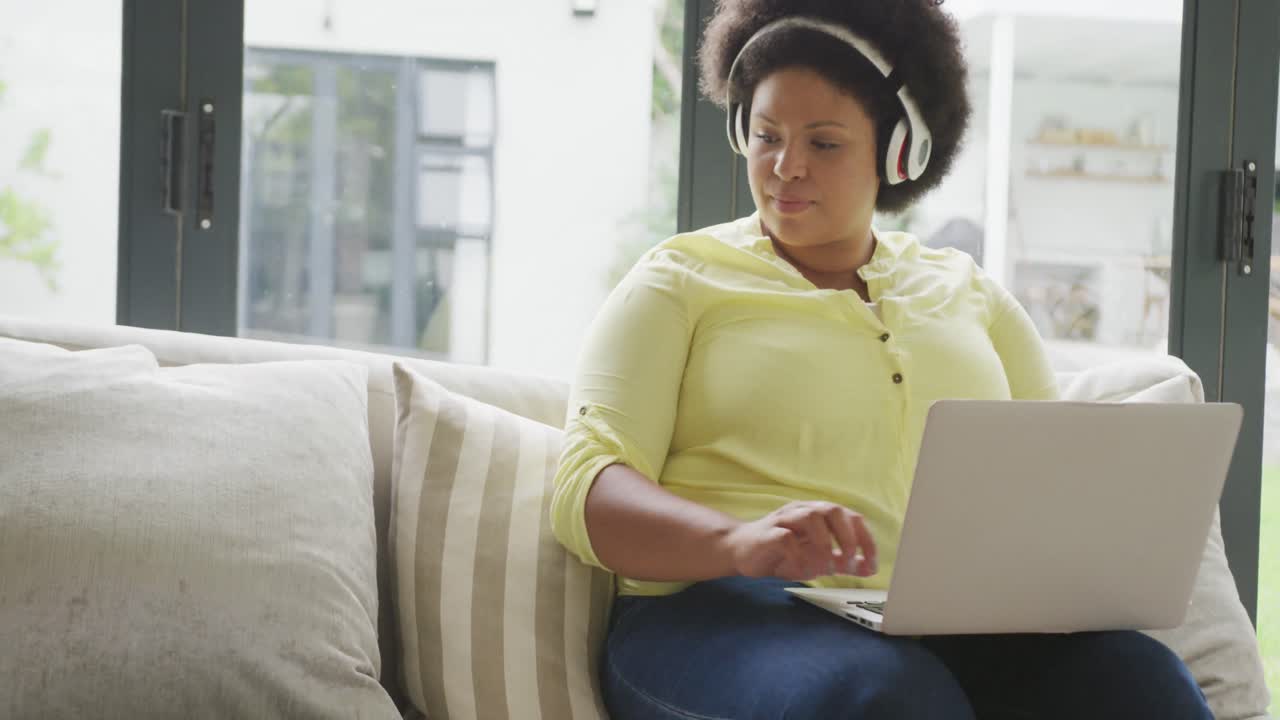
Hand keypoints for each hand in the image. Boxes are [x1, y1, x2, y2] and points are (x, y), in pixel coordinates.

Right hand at [722, 501, 877, 581]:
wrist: (739, 550)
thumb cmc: (780, 552)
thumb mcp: (817, 559)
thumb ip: (841, 561)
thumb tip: (870, 568)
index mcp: (818, 514)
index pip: (850, 517)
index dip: (865, 539)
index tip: (872, 564)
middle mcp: (803, 511)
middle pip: (832, 510)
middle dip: (847, 537)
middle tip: (849, 562)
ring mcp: (783, 520)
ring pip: (810, 517)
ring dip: (825, 545)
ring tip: (826, 569)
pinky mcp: (767, 534)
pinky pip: (785, 538)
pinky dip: (800, 556)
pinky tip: (804, 572)